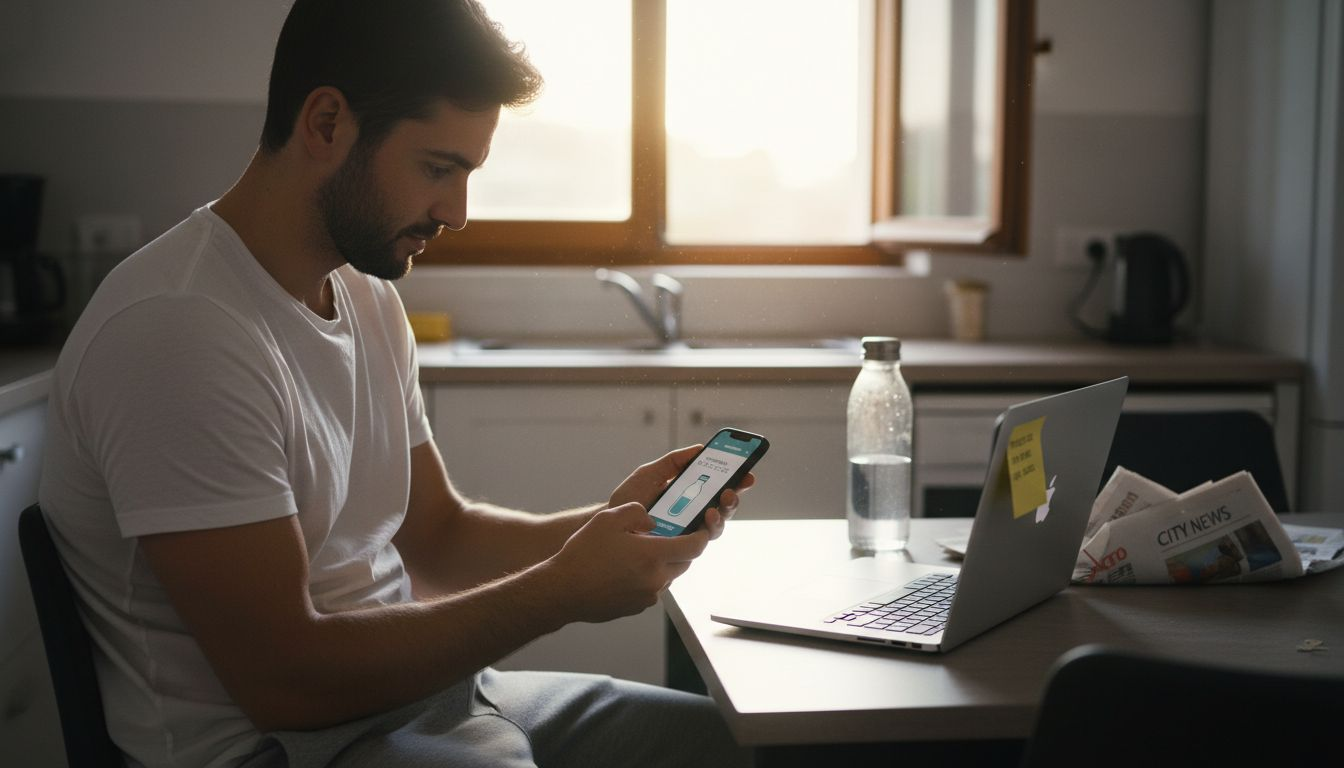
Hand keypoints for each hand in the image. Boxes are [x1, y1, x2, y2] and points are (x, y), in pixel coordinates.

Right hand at [543, 503, 709, 622]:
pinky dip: (648, 578)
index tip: (702, 529)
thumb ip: (636, 512)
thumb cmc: (584, 554)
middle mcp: (656, 579)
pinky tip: (628, 570)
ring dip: (663, 564)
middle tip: (672, 536)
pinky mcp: (636, 607)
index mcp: (653, 555)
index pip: (694, 547)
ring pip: (668, 577)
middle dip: (683, 549)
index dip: (702, 536)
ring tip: (642, 552)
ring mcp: (647, 596)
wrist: (563, 590)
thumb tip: (652, 521)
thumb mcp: (608, 519)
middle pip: (684, 563)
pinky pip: (652, 589)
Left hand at [609, 445, 755, 539]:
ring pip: (717, 525)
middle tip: (734, 487)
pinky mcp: (680, 547)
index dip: (736, 479)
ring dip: (723, 513)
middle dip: (734, 496)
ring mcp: (687, 532)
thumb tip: (700, 448)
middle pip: (723, 506)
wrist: (610, 523)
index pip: (718, 486)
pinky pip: (701, 541)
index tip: (747, 470)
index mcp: (690, 493)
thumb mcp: (651, 472)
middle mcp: (693, 514)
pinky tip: (705, 521)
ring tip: (718, 505)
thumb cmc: (630, 498)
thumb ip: (674, 462)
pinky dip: (708, 530)